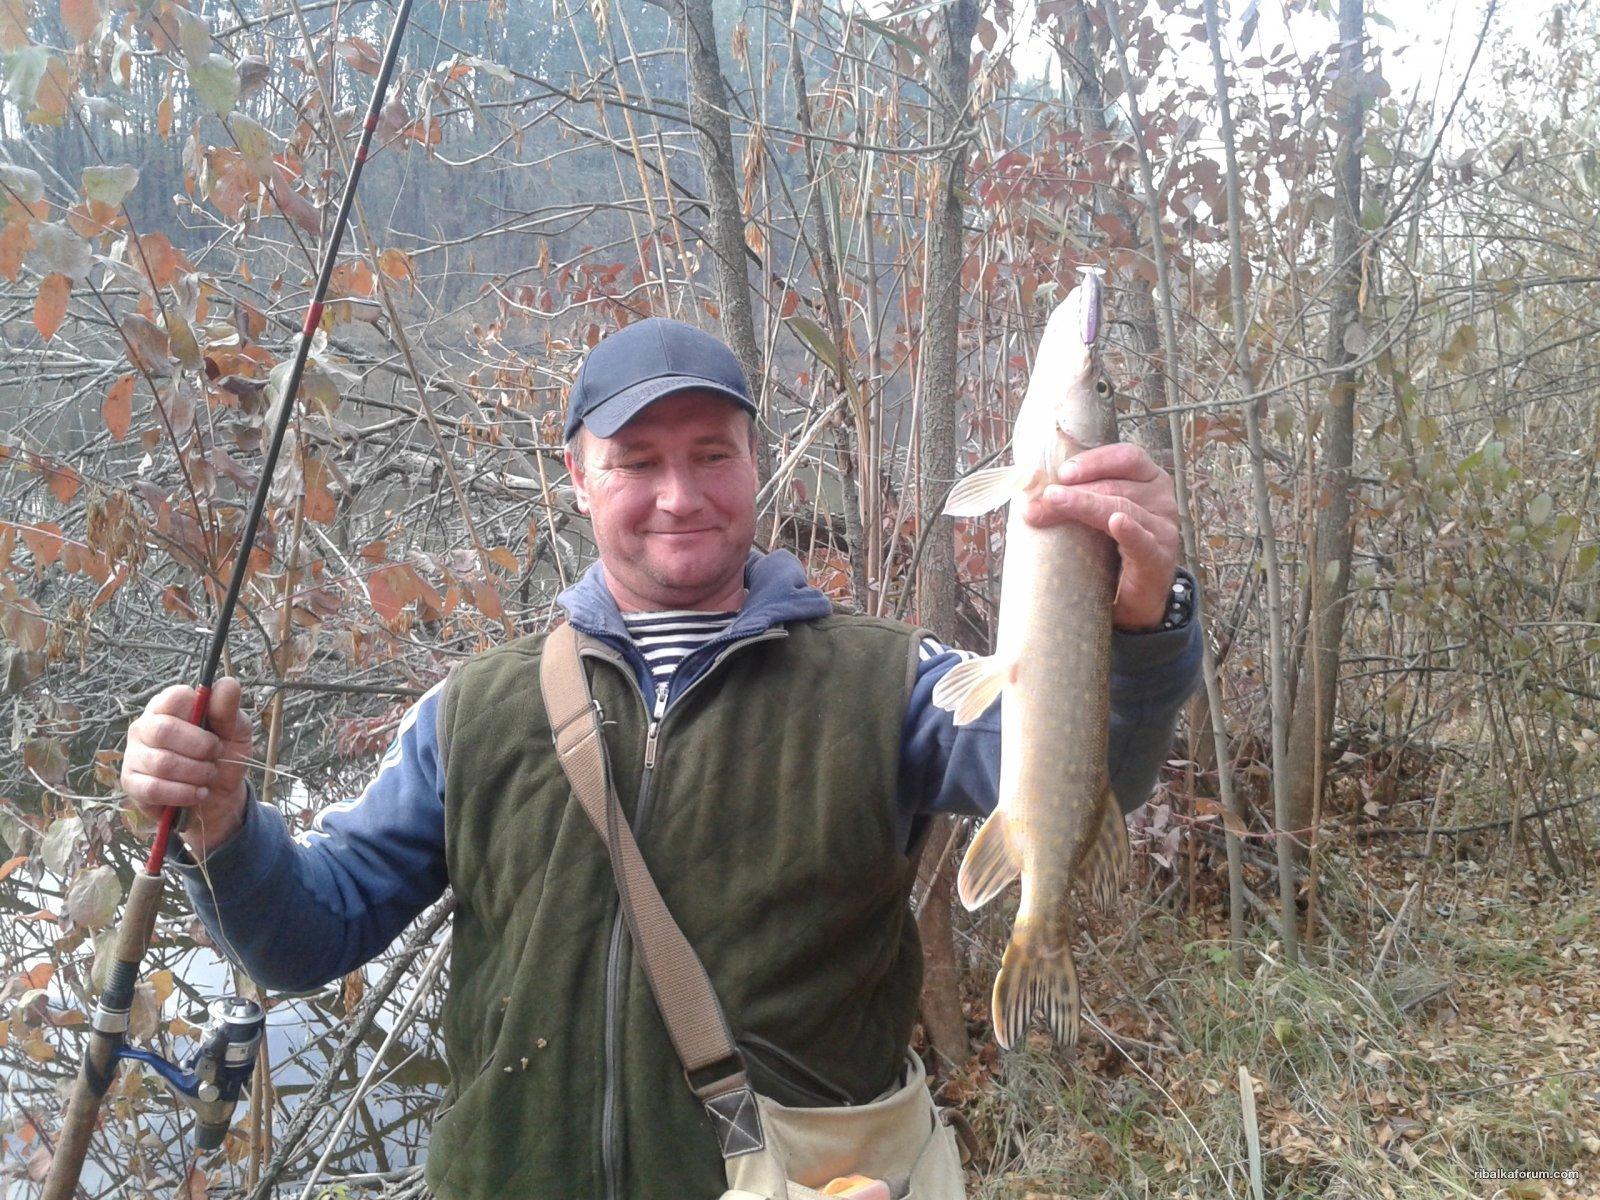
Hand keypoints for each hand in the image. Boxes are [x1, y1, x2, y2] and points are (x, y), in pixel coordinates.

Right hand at [122, 677, 253, 857]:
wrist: (219, 796)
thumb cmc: (224, 756)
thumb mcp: (236, 731)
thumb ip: (229, 709)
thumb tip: (227, 682)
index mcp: (168, 706)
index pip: (173, 697)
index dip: (199, 715)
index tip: (216, 732)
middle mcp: (145, 726)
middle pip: (163, 730)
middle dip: (200, 748)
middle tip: (216, 756)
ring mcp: (134, 754)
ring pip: (161, 762)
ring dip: (196, 773)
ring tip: (209, 776)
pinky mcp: (131, 783)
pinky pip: (153, 788)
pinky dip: (183, 793)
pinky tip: (198, 793)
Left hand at [1022, 443, 1179, 630]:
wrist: (1132, 599)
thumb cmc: (1111, 549)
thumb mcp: (1095, 516)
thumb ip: (1079, 496)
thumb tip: (1031, 488)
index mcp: (1148, 479)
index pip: (1126, 457)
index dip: (1095, 461)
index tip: (1062, 473)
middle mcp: (1161, 499)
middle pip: (1116, 486)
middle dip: (1075, 491)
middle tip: (1042, 499)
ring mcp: (1163, 528)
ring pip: (1123, 508)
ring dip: (1084, 506)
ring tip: (1054, 505)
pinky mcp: (1159, 558)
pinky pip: (1143, 541)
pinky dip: (1130, 531)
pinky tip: (1117, 523)